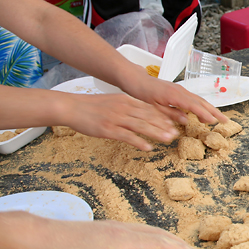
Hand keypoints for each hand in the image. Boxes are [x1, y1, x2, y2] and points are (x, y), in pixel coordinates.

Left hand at [24, 217, 200, 248]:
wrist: (40, 236)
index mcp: (122, 240)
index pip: (159, 243)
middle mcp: (122, 229)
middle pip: (157, 234)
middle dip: (177, 243)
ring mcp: (113, 227)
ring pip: (146, 231)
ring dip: (164, 239)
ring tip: (175, 248)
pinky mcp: (105, 229)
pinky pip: (135, 231)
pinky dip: (149, 238)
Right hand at [58, 92, 182, 149]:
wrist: (72, 107)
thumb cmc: (91, 106)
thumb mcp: (113, 101)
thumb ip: (127, 106)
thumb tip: (140, 113)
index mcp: (126, 100)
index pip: (148, 108)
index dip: (162, 116)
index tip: (173, 122)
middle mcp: (123, 108)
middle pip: (148, 117)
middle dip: (164, 125)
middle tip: (176, 133)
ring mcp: (116, 118)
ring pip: (141, 126)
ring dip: (156, 133)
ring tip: (168, 139)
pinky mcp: (108, 129)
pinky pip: (127, 136)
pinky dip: (139, 142)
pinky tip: (148, 147)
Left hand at [123, 71, 228, 125]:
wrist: (137, 81)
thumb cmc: (142, 94)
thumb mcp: (154, 107)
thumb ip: (170, 114)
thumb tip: (186, 121)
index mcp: (174, 95)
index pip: (194, 106)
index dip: (204, 114)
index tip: (213, 122)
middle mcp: (180, 91)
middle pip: (201, 102)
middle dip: (214, 111)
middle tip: (225, 121)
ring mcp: (180, 90)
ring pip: (199, 100)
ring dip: (210, 109)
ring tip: (219, 118)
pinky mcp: (179, 90)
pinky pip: (193, 98)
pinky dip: (202, 105)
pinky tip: (204, 112)